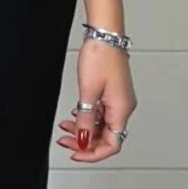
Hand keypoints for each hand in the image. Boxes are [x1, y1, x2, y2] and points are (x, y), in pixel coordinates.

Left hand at [56, 39, 135, 161]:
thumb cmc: (100, 56)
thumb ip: (85, 119)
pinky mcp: (113, 93)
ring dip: (84, 129)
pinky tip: (75, 115)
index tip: (76, 152)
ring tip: (65, 127)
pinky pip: (102, 114)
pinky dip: (88, 118)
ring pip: (103, 126)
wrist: (104, 35)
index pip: (112, 145)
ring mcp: (119, 100)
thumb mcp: (88, 92)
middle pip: (106, 137)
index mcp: (122, 109)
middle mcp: (123, 107)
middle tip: (64, 140)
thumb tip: (83, 139)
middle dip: (84, 141)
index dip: (93, 153)